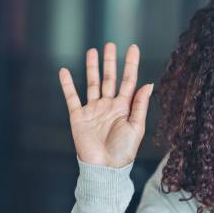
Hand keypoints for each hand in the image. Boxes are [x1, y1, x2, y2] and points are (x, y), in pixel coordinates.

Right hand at [59, 42, 153, 167]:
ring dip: (92, 67)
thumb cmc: (123, 151)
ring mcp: (93, 110)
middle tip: (110, 44)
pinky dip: (67, 84)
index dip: (131, 64)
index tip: (133, 48)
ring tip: (92, 51)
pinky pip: (71, 97)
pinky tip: (64, 71)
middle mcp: (108, 106)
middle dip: (110, 62)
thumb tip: (149, 84)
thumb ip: (140, 105)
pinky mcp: (78, 117)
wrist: (104, 168)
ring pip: (92, 83)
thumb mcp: (136, 127)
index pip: (128, 81)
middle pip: (109, 78)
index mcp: (124, 108)